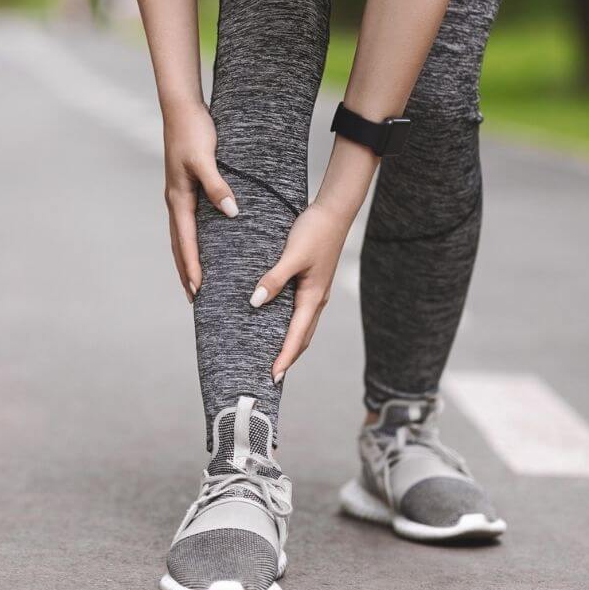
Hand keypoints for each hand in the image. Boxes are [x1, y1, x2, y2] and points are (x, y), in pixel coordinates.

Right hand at [163, 103, 237, 301]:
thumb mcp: (205, 159)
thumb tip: (231, 212)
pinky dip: (190, 240)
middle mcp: (175, 200)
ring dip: (185, 259)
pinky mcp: (184, 187)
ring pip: (181, 235)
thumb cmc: (193, 132)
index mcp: (179, 197)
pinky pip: (187, 222)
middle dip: (185, 271)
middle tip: (194, 297)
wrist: (181, 109)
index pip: (186, 241)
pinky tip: (198, 245)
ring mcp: (178, 194)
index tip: (197, 289)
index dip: (192, 266)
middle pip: (179, 244)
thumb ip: (217, 186)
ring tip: (192, 280)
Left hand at [248, 201, 353, 381]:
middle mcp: (316, 299)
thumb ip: (274, 279)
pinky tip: (276, 324)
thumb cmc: (314, 232)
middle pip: (301, 338)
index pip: (296, 336)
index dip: (285, 358)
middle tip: (271, 377)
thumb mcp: (292, 255)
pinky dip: (290, 326)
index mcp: (313, 297)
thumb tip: (255, 302)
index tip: (273, 377)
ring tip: (274, 358)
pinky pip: (300, 312)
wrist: (333, 212)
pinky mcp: (312, 283)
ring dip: (290, 344)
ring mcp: (315, 292)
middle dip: (288, 358)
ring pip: (302, 326)